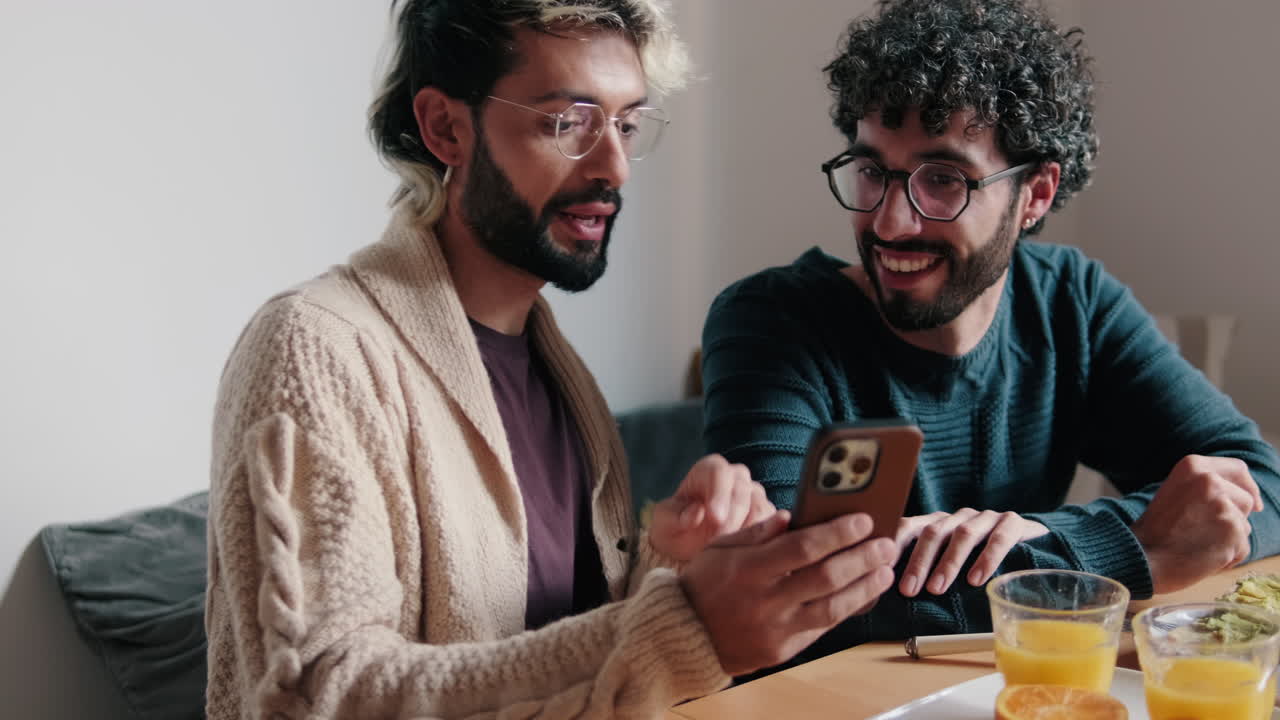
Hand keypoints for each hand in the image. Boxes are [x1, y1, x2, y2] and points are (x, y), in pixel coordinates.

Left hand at [649, 454, 773, 562]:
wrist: (688, 543)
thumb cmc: (675, 527)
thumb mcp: (665, 523)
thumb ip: (677, 517)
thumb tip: (696, 513)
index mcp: (709, 469)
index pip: (719, 472)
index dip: (719, 494)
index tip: (715, 518)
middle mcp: (736, 476)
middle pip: (741, 491)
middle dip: (730, 519)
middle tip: (715, 542)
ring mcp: (755, 493)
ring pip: (759, 507)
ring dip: (744, 531)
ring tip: (725, 549)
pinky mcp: (768, 514)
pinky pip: (772, 523)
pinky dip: (760, 538)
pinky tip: (742, 551)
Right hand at [681, 511, 897, 675]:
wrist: (686, 635)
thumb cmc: (705, 583)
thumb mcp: (719, 548)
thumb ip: (756, 532)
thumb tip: (791, 517)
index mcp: (748, 568)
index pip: (803, 547)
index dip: (837, 533)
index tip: (864, 520)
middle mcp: (765, 600)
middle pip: (825, 577)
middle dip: (862, 558)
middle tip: (886, 544)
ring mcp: (775, 628)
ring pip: (832, 607)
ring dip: (864, 587)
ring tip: (885, 570)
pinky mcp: (783, 649)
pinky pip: (822, 627)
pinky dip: (847, 609)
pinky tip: (863, 594)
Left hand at [895, 509, 1048, 596]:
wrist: (1034, 545)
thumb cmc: (981, 564)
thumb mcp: (950, 566)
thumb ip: (927, 574)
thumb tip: (887, 597)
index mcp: (936, 524)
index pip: (908, 526)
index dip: (893, 546)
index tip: (881, 571)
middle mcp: (957, 517)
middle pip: (932, 532)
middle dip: (918, 561)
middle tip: (908, 590)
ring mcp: (984, 517)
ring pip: (962, 533)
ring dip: (948, 562)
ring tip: (937, 588)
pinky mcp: (1012, 522)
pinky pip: (998, 537)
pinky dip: (987, 558)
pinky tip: (977, 579)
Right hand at [1133, 454, 1260, 593]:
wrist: (1142, 557)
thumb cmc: (1156, 531)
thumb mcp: (1177, 492)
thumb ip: (1205, 487)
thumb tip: (1248, 498)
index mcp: (1192, 466)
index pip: (1238, 468)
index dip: (1248, 487)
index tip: (1254, 504)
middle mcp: (1209, 479)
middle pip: (1246, 498)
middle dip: (1235, 517)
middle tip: (1205, 532)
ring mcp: (1222, 504)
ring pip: (1245, 525)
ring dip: (1229, 539)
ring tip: (1198, 544)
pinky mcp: (1233, 530)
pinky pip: (1243, 547)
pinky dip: (1228, 557)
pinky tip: (1203, 557)